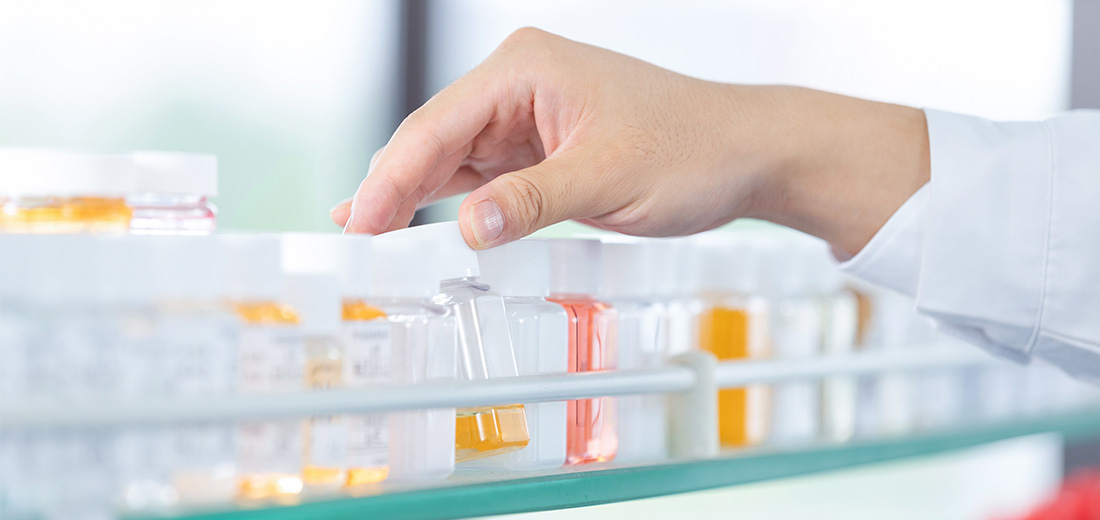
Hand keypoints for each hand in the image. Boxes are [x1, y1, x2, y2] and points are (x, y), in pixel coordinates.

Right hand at [333, 28, 928, 255]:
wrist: (742, 154)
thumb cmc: (689, 149)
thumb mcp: (606, 179)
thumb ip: (531, 201)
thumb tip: (464, 226)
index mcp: (526, 69)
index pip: (439, 124)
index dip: (393, 176)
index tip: (361, 220)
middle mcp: (519, 83)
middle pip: (436, 137)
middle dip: (394, 185)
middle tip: (356, 236)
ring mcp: (527, 114)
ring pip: (452, 156)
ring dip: (414, 193)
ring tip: (369, 231)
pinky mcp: (539, 144)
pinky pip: (482, 171)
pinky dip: (451, 196)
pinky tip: (414, 216)